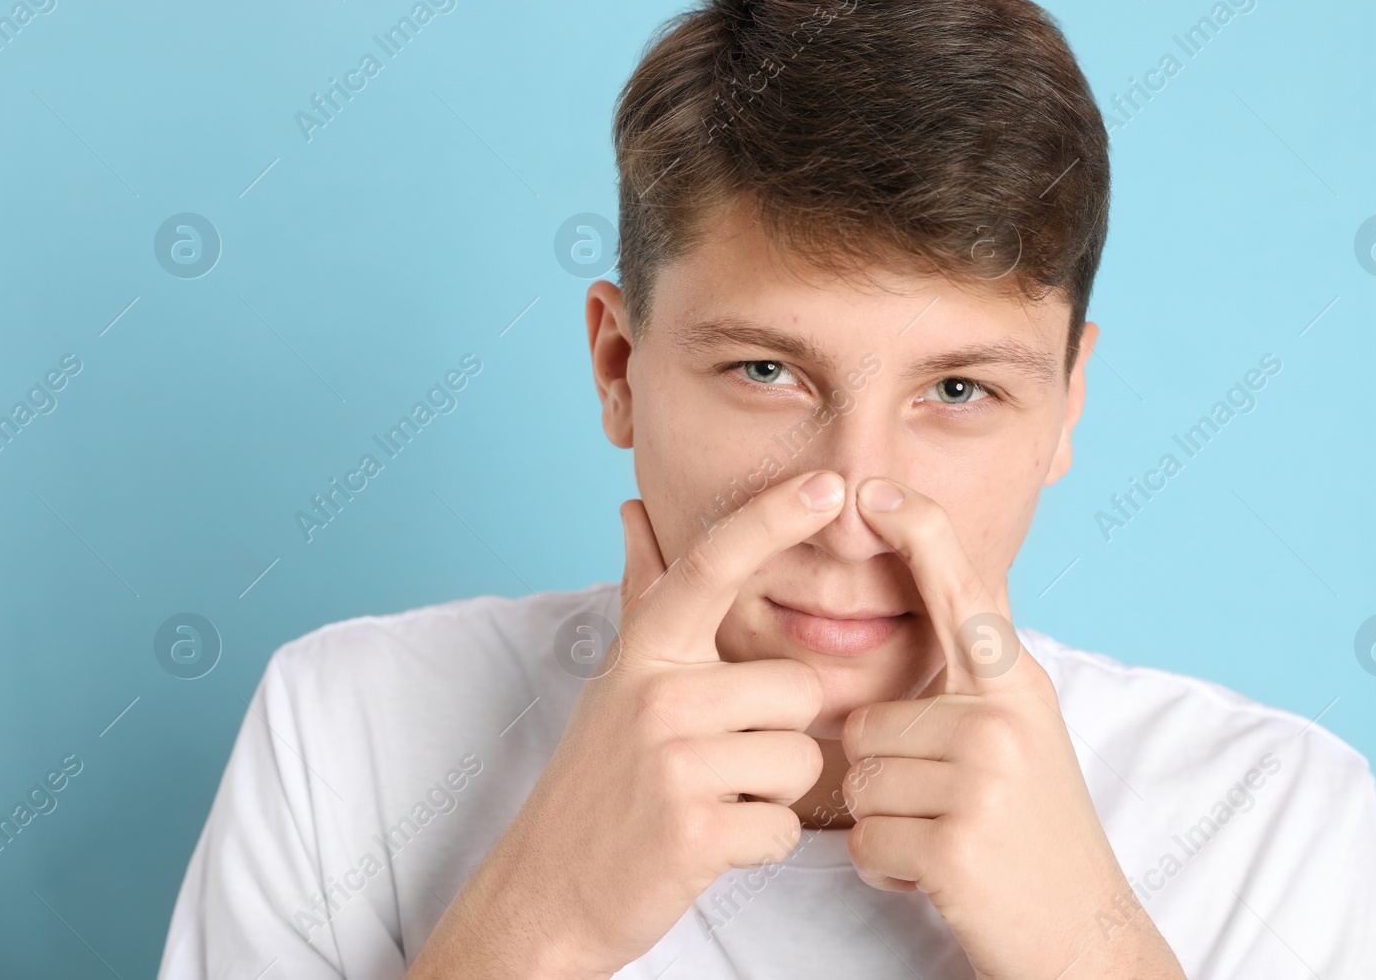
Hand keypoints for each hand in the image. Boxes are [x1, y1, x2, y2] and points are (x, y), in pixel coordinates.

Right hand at [406, 470, 847, 978]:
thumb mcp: (617, 679)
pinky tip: (710, 841)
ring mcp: (673, 763)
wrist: (547, 890)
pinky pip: (787, 826)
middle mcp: (656, 695)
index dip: (774, 518)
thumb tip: (634, 509)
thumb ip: (641, 594)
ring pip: (801, 759)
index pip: (713, 565)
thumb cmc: (599, 778)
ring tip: (711, 799)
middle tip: (720, 761)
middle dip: (781, 733)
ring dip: (772, 792)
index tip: (827, 485)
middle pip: (799, 689)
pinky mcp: (694, 832)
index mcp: (645, 653)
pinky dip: (762, 843)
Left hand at [840, 477, 1185, 979]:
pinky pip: (864, 840)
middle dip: (886, 777)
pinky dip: (887, 869)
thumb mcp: (1023, 733)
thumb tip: (932, 596)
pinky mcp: (956, 842)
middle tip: (946, 809)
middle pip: (867, 719)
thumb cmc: (1037, 832)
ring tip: (947, 839)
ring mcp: (982, 779)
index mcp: (1017, 683)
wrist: (1083, 937)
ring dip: (886, 824)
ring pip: (858, 780)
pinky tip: (938, 875)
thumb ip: (976, 675)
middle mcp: (1003, 718)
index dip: (917, 532)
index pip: (961, 590)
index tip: (876, 489)